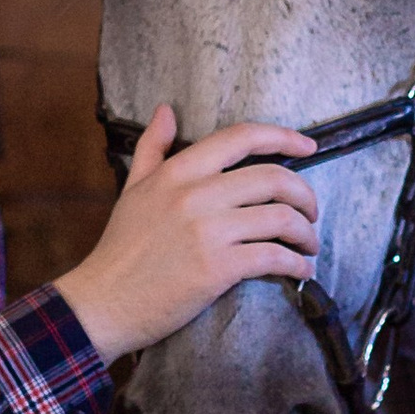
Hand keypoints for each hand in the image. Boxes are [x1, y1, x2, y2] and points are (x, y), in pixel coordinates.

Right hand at [56, 107, 319, 363]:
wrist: (102, 303)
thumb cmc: (120, 249)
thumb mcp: (133, 189)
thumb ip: (153, 148)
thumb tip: (166, 110)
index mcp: (177, 172)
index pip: (241, 138)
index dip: (284, 137)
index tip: (308, 146)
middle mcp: (195, 195)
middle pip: (273, 179)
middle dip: (305, 195)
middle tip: (312, 212)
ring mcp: (207, 232)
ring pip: (280, 218)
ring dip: (306, 233)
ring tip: (309, 244)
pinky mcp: (216, 268)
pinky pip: (273, 257)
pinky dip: (296, 263)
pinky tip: (300, 270)